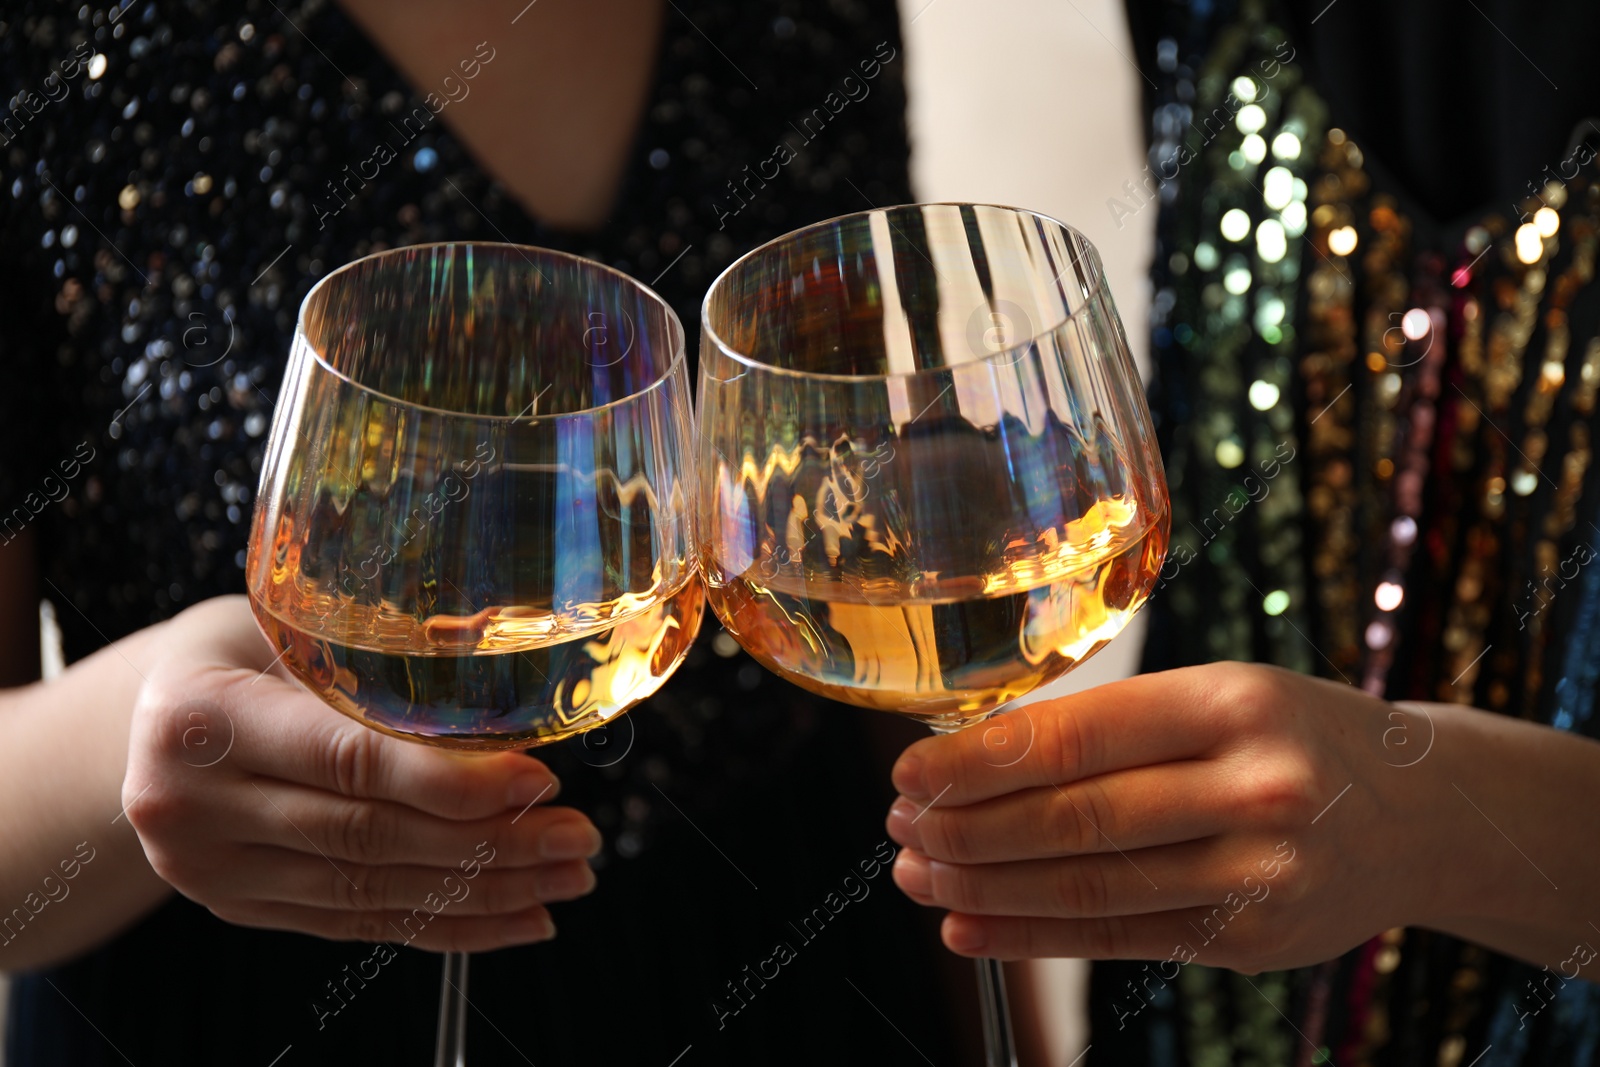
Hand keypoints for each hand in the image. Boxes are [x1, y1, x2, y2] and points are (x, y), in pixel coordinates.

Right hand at [124, 596, 600, 951]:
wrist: (144, 724)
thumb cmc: (235, 653)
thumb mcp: (282, 625)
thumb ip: (370, 654)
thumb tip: (507, 660)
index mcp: (201, 717)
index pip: (347, 761)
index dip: (450, 779)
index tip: (538, 779)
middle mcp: (191, 806)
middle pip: (368, 836)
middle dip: (489, 844)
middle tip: (577, 836)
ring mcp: (210, 871)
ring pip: (370, 891)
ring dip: (484, 894)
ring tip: (567, 876)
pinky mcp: (241, 909)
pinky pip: (357, 925)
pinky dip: (444, 926)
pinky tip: (517, 917)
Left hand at [884, 663, 1460, 972]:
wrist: (1425, 812)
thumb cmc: (1294, 736)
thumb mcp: (1219, 696)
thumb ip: (1114, 726)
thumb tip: (974, 757)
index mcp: (1232, 704)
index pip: (1075, 738)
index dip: (976, 761)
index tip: (909, 771)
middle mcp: (1253, 788)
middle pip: (1073, 819)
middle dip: (966, 828)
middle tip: (901, 827)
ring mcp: (1261, 873)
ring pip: (1088, 886)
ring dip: (983, 888)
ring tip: (917, 875)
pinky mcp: (1254, 939)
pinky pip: (1119, 939)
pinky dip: (1031, 938)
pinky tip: (968, 927)